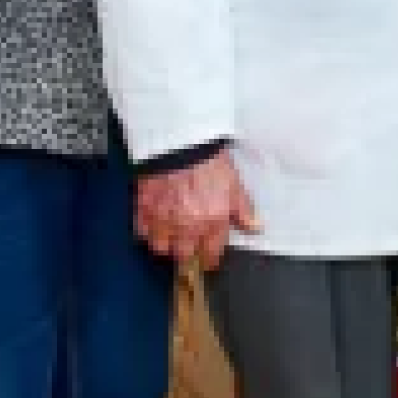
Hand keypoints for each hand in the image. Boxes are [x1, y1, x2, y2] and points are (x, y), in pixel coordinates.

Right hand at [135, 150, 260, 270]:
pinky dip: (147, 229)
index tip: (207, 252)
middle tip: (188, 240)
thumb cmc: (210, 162)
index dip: (209, 255)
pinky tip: (153, 221)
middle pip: (184, 255)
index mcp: (212, 224)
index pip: (211, 255)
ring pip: (160, 247)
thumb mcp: (235, 185)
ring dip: (165, 242)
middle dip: (187, 250)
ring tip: (170, 231)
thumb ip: (244, 211)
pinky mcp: (143, 209)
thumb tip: (254, 228)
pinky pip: (142, 231)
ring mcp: (163, 221)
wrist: (181, 141)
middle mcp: (187, 228)